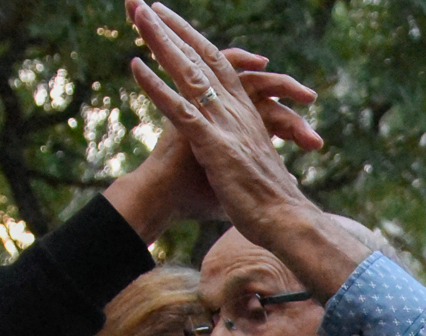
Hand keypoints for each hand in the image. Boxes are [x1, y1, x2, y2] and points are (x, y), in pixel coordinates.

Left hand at [129, 3, 364, 288]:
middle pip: (200, 58)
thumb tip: (251, 167)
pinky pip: (180, 108)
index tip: (171, 22)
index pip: (220, 66)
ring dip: (160, 41)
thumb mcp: (258, 173)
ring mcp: (224, 125)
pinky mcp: (214, 145)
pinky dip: (156, 86)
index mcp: (246, 115)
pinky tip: (135, 65)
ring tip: (135, 15)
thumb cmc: (275, 208)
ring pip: (188, 73)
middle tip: (143, 3)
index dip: (194, 42)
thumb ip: (249, 159)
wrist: (290, 224)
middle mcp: (236, 112)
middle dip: (171, 28)